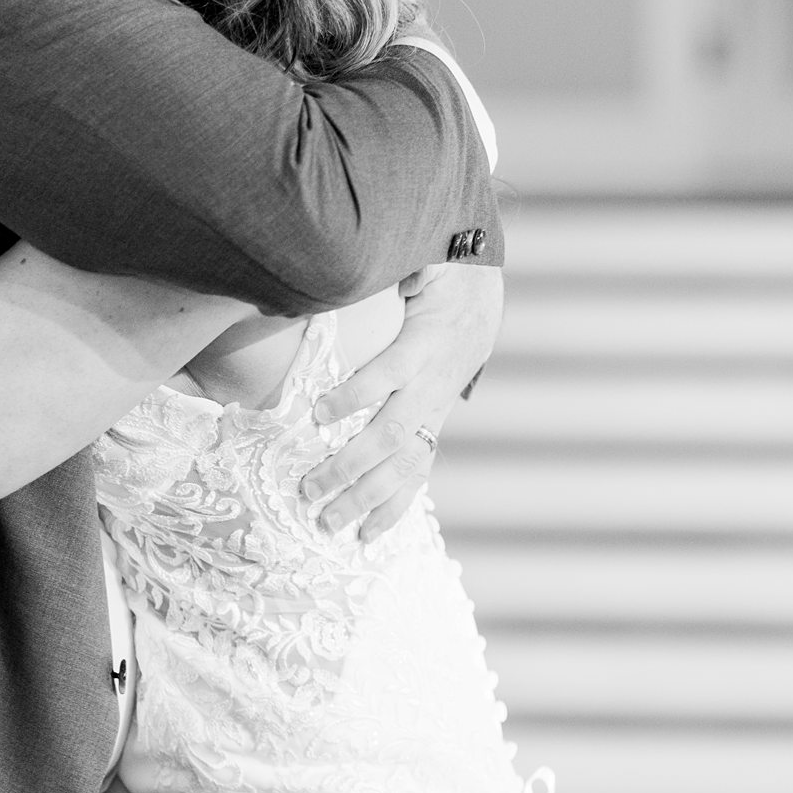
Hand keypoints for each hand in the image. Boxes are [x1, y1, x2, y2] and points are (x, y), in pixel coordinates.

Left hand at [301, 263, 501, 540]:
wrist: (482, 290)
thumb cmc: (434, 273)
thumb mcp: (411, 260)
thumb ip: (378, 269)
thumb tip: (329, 265)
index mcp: (424, 342)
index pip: (389, 373)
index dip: (356, 395)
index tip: (317, 413)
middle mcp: (433, 382)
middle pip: (394, 433)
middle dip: (351, 466)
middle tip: (309, 489)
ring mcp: (436, 407)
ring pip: (407, 462)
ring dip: (368, 497)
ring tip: (328, 521)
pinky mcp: (435, 421)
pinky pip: (419, 469)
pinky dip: (396, 504)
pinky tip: (369, 532)